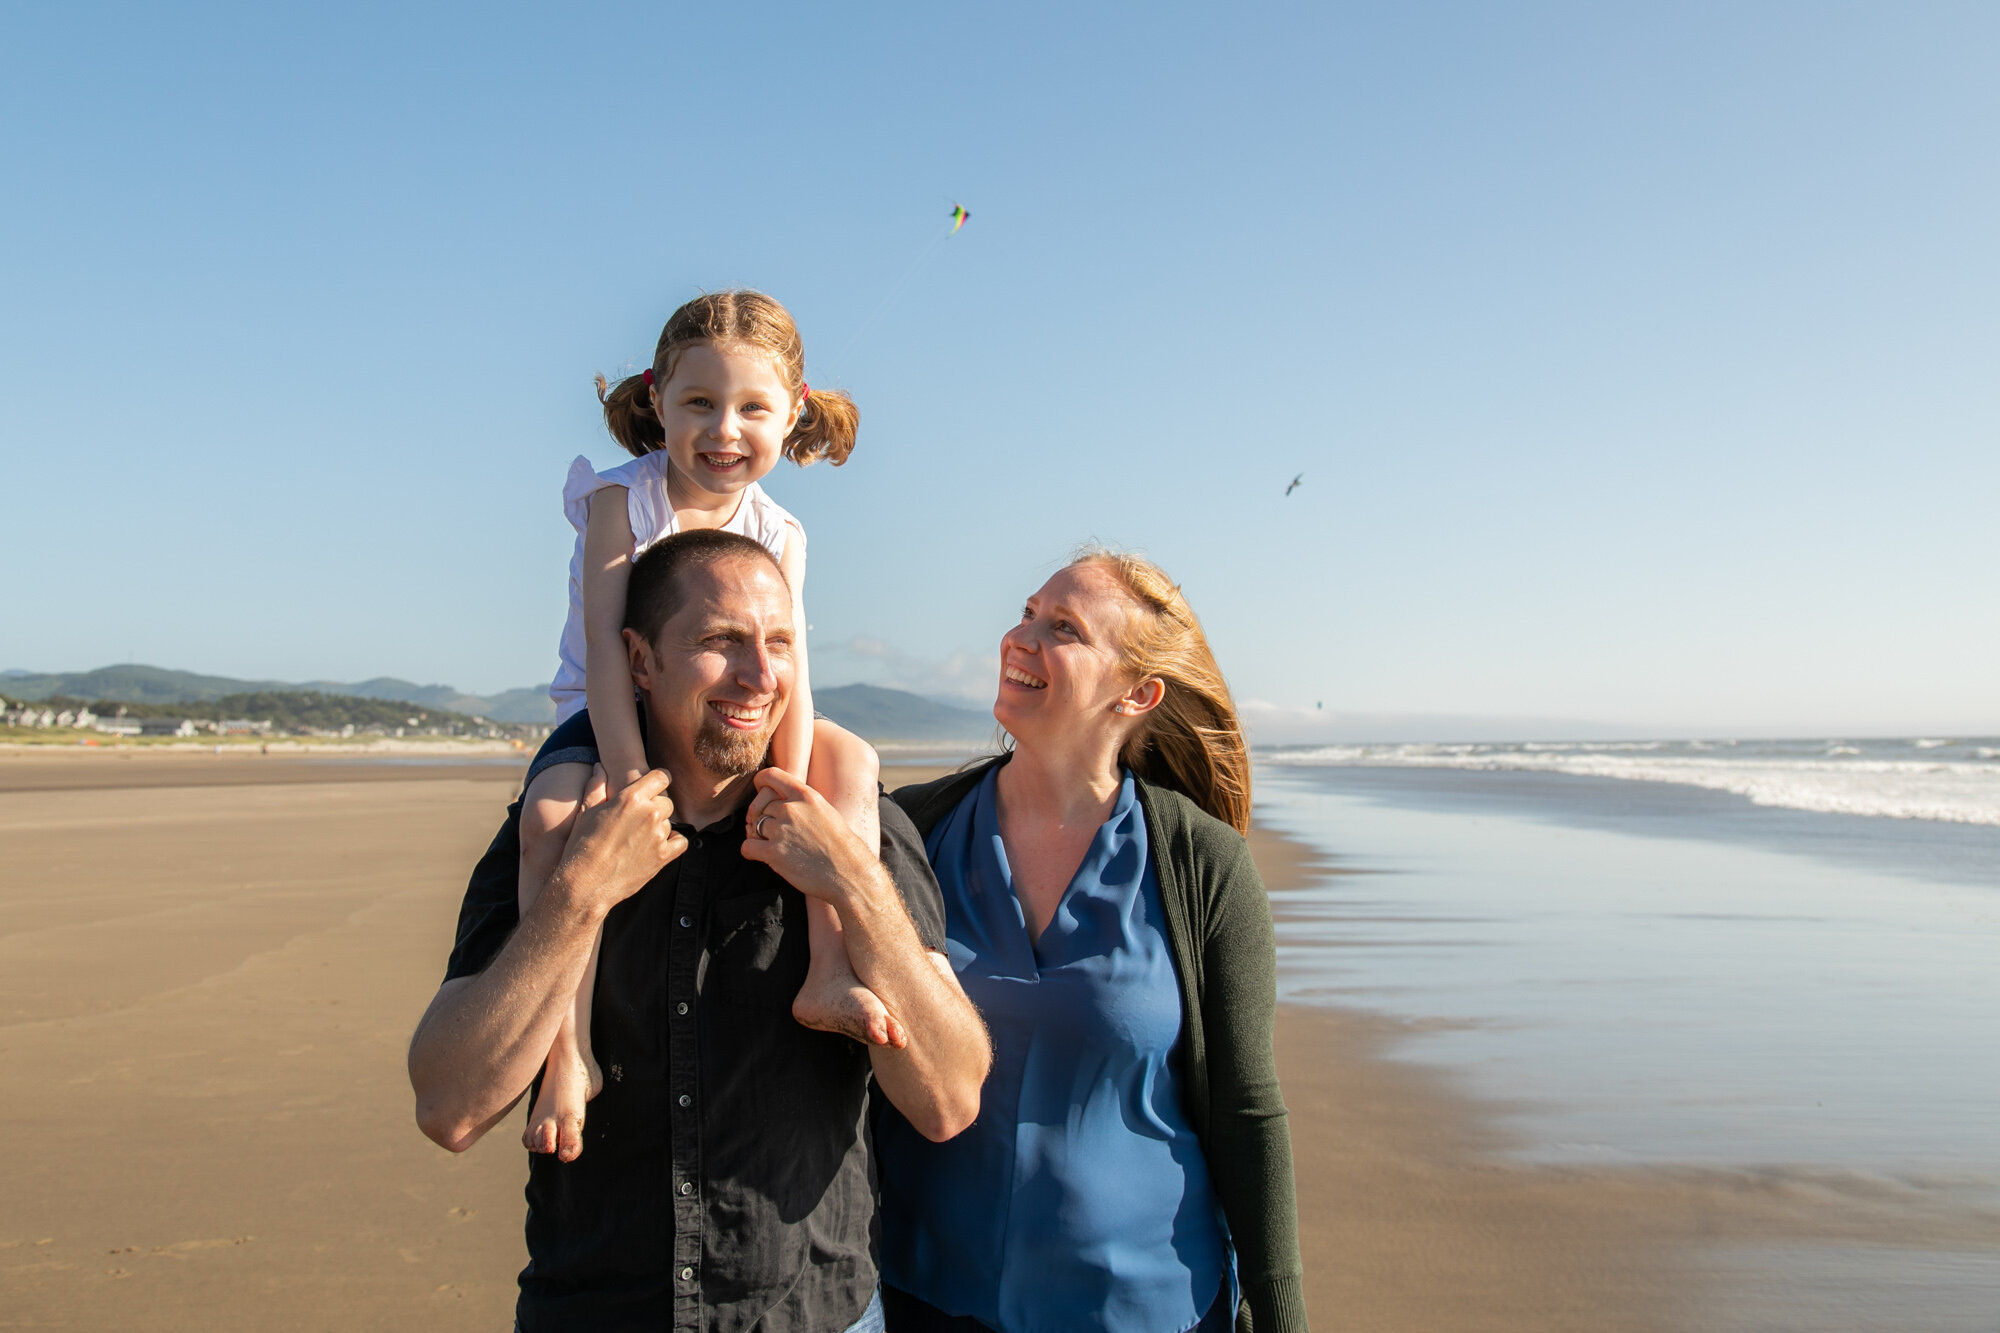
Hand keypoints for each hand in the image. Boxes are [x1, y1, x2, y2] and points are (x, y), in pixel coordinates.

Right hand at [551, 766, 685, 917]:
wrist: (585, 883)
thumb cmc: (581, 845)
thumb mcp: (586, 811)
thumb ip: (596, 786)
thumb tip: (599, 768)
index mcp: (631, 798)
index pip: (661, 776)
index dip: (658, 780)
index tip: (654, 787)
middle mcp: (649, 813)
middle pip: (667, 801)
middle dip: (656, 807)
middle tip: (638, 819)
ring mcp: (659, 835)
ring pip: (670, 822)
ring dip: (659, 826)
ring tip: (638, 837)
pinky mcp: (664, 856)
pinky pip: (681, 841)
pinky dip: (673, 843)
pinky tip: (657, 846)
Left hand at [740, 768, 871, 903]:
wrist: (849, 872)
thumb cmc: (842, 846)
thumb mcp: (826, 811)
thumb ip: (804, 804)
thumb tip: (784, 805)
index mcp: (805, 795)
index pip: (771, 776)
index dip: (761, 783)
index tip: (760, 791)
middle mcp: (791, 809)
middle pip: (761, 806)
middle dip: (762, 817)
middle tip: (771, 831)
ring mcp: (781, 830)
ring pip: (754, 826)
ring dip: (757, 836)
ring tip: (770, 845)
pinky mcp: (774, 853)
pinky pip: (748, 847)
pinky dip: (750, 852)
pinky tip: (759, 856)